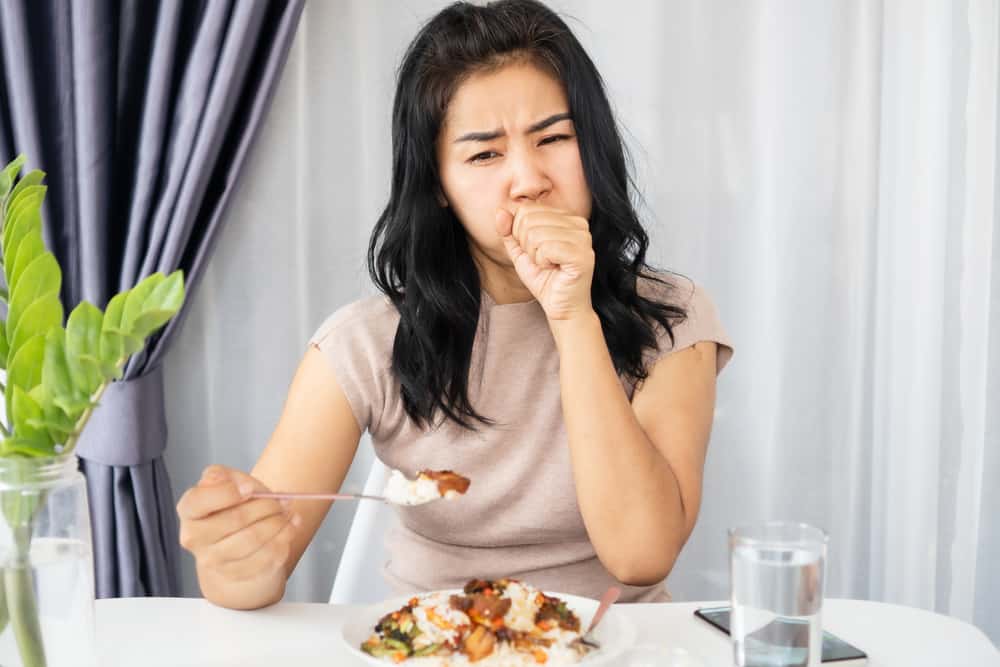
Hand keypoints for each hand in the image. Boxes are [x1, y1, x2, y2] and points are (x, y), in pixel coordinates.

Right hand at [177, 465, 299, 582]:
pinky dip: (284, 537)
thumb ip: (226, 475)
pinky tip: (290, 526)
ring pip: (254, 538)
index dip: (228, 492)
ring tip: (287, 511)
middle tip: (281, 500)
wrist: (236, 540)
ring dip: (278, 522)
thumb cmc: (231, 505)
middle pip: (236, 519)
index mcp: (189, 509)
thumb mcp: (227, 481)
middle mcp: (194, 537)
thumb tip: (239, 485)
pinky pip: (267, 555)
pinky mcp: (236, 573)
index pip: (200, 500)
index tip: (250, 488)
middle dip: (266, 505)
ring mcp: (214, 560)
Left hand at [495, 202, 594, 321]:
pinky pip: (546, 248)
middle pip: (528, 219)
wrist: (561, 307)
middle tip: (541, 260)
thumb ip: (509, 231)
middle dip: (525, 245)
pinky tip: (554, 269)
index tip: (535, 251)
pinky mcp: (582, 254)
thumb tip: (500, 211)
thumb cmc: (544, 279)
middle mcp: (578, 223)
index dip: (519, 233)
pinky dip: (542, 262)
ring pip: (535, 234)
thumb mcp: (520, 252)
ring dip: (534, 256)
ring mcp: (582, 238)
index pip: (526, 209)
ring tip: (548, 265)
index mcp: (566, 217)